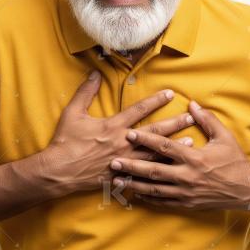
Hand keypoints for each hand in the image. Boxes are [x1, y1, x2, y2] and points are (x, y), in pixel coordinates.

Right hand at [39, 70, 195, 195]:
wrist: (59, 171)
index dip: (156, 100)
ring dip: (173, 147)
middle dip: (174, 124)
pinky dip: (159, 170)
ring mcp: (124, 161)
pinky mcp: (121, 175)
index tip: (170, 93)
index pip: (139, 110)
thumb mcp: (73, 113)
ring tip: (190, 141)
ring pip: (154, 153)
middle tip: (191, 118)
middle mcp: (123, 143)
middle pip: (154, 132)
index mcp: (112, 126)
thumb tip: (94, 73)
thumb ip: (85, 92)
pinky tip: (171, 168)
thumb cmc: (65, 141)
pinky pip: (144, 173)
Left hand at [109, 100, 249, 210]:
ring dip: (134, 185)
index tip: (129, 133)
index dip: (145, 139)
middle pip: (153, 171)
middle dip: (131, 166)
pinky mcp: (187, 203)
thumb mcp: (223, 137)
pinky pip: (163, 202)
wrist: (247, 189)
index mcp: (194, 157)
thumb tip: (191, 104)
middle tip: (112, 162)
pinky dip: (148, 198)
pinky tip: (135, 194)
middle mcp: (187, 176)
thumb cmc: (235, 161)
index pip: (164, 147)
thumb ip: (206, 119)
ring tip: (116, 181)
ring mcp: (186, 192)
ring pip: (154, 189)